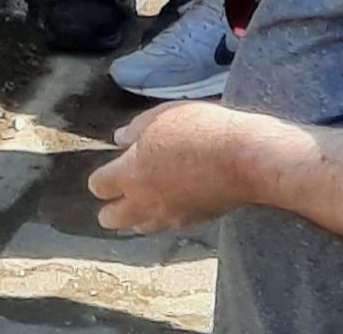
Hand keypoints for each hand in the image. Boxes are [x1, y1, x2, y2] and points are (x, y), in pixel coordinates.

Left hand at [88, 98, 302, 233]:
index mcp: (131, 175)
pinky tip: (178, 194)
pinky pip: (168, 224)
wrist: (244, 159)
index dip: (103, 175)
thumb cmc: (201, 131)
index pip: (99, 186)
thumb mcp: (161, 116)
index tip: (114, 164)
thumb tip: (120, 138)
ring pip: (140, 227)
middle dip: (111, 206)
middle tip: (124, 187)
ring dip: (138, 213)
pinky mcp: (193, 222)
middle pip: (111, 219)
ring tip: (150, 191)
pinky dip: (166, 214)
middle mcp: (145, 203)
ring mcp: (170, 217)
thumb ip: (135, 129)